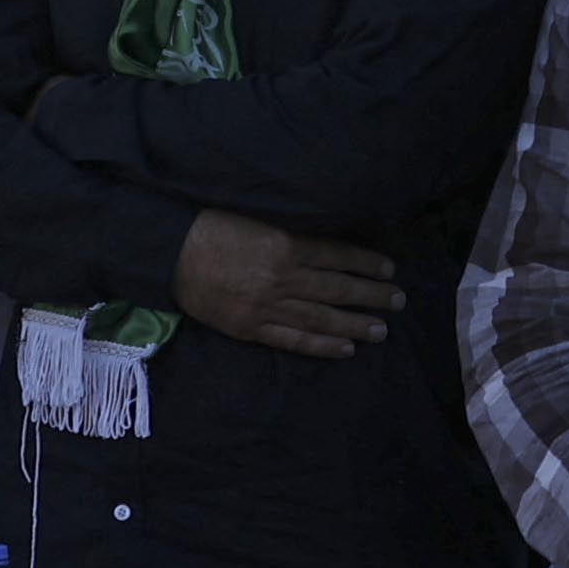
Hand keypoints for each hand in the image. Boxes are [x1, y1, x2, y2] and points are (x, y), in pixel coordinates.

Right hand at [170, 207, 402, 357]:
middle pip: (337, 289)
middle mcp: (281, 279)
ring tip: (382, 330)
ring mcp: (267, 307)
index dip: (366, 262)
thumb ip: (289, 232)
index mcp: (283, 245)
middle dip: (372, 295)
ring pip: (322, 319)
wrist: (169, 253)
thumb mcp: (255, 218)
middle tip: (399, 300)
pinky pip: (293, 341)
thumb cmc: (210, 226)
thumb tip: (327, 245)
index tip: (389, 268)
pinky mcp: (251, 329)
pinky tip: (346, 349)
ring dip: (355, 325)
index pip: (337, 255)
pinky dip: (322, 346)